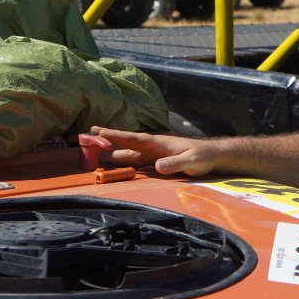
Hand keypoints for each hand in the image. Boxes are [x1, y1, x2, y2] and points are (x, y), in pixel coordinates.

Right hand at [84, 128, 217, 176]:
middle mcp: (152, 146)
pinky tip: (114, 161)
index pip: (134, 139)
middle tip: (87, 134)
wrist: (211, 155)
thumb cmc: (202, 157)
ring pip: (128, 151)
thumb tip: (158, 167)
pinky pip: (135, 160)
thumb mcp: (191, 162)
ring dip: (112, 149)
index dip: (116, 136)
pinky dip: (123, 159)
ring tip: (93, 148)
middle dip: (108, 138)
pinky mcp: (156, 161)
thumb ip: (175, 164)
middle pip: (126, 143)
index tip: (100, 131)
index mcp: (158, 143)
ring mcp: (153, 153)